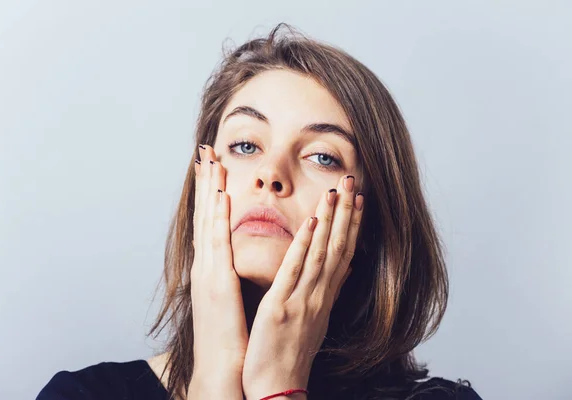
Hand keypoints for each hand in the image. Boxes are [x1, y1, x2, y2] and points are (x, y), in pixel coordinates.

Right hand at [188, 144, 246, 398]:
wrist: (221, 371)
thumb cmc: (230, 337)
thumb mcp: (231, 300)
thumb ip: (232, 276)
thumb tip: (239, 260)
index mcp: (212, 270)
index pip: (209, 224)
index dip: (209, 194)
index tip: (212, 167)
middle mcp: (205, 267)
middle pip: (203, 216)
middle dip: (204, 182)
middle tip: (205, 151)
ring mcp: (207, 275)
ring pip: (207, 223)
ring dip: (209, 191)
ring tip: (211, 162)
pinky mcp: (216, 286)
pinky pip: (218, 245)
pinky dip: (218, 218)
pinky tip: (222, 196)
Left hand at [241, 175, 363, 399]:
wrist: (277, 390)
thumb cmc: (291, 356)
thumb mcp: (316, 322)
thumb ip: (328, 293)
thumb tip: (343, 271)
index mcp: (324, 298)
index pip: (344, 254)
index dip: (352, 225)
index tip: (358, 200)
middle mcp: (319, 296)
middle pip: (338, 247)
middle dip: (347, 213)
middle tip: (353, 182)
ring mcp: (302, 300)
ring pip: (321, 253)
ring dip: (331, 220)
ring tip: (337, 191)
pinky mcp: (281, 307)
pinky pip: (295, 271)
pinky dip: (305, 245)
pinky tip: (312, 221)